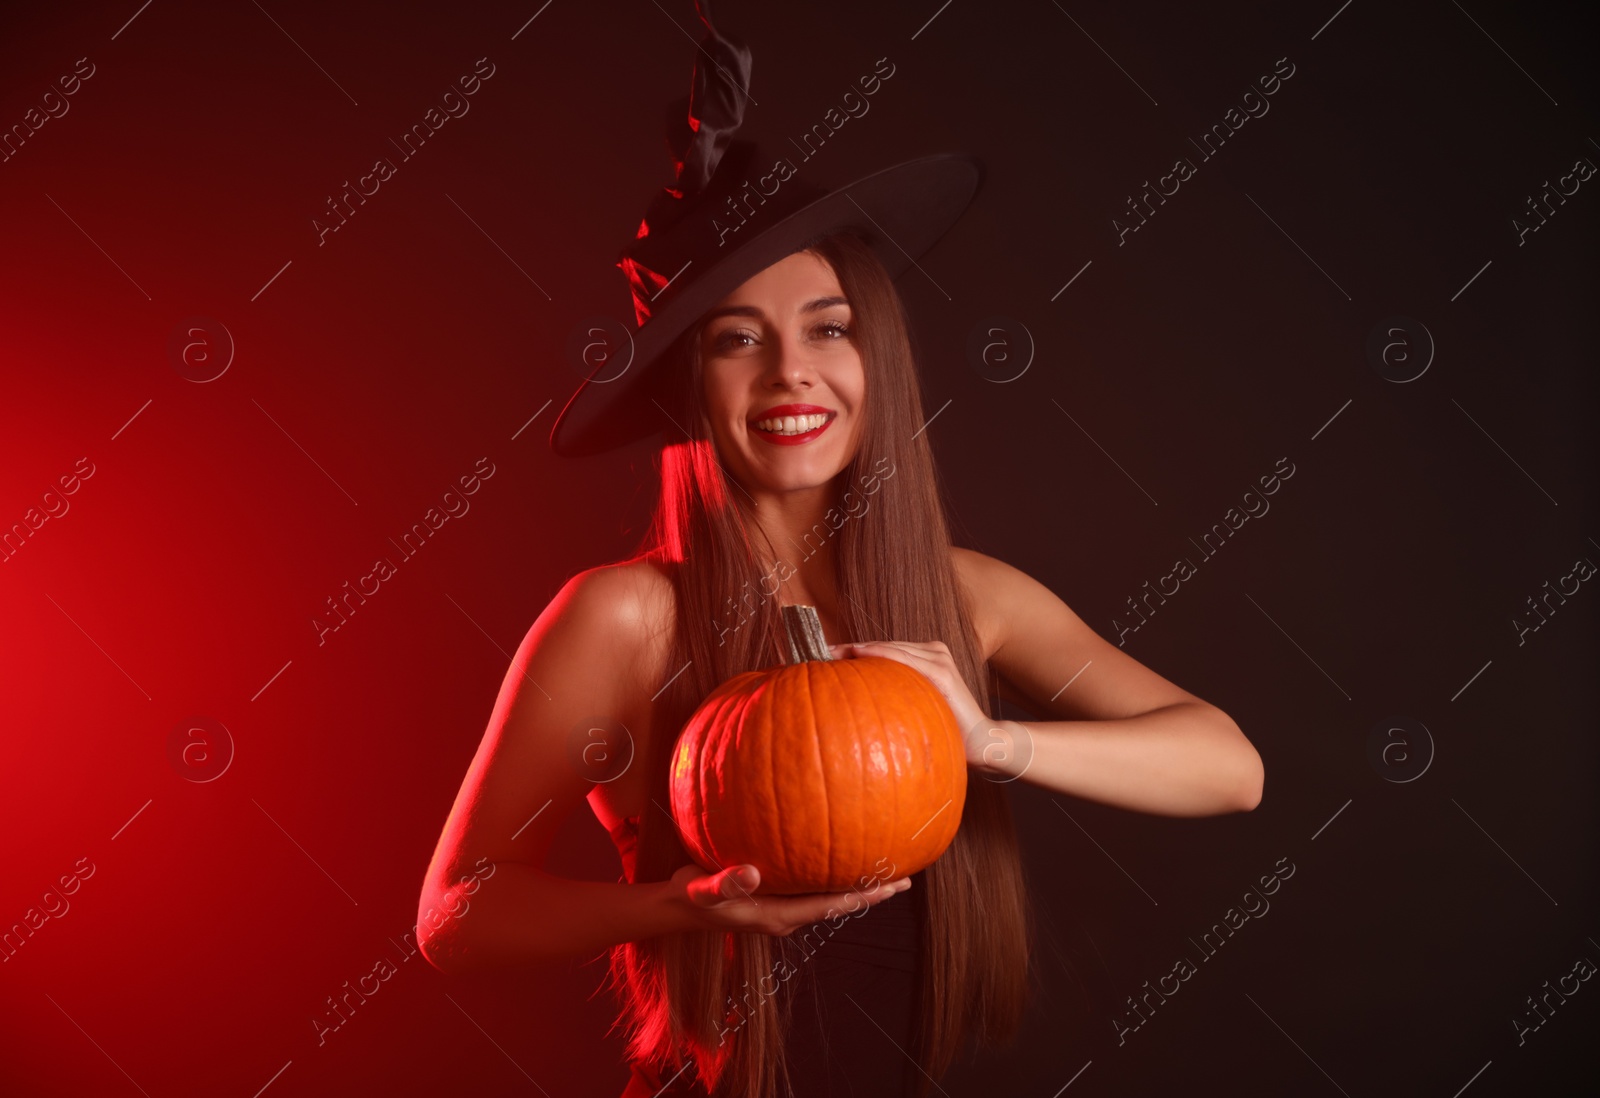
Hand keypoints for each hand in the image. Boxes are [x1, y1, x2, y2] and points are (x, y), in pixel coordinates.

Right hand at [670, 862, 911, 936]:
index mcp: (779, 916)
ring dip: (855, 881)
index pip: (830, 906)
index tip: (891, 886)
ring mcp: (783, 904)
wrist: (678, 905)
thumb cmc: (691, 897)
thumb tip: (753, 872)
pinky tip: (839, 847)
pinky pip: (812, 882)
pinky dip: (831, 868)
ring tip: (884, 864)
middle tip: (905, 877)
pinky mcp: (776, 891)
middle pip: (838, 903)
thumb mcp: (704, 890)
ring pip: (827, 893)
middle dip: (870, 891)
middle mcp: (788, 913)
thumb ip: (726, 883)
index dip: (862, 896)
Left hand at [830, 639, 990, 760]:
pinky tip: (859, 653)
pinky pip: (905, 659)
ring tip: (831, 652)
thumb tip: (852, 699)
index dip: (853, 650)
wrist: (980, 743)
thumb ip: (892, 695)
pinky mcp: (942, 673)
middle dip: (850, 649)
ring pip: (891, 648)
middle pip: (883, 646)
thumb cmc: (945, 728)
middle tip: (819, 652)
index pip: (883, 649)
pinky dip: (881, 654)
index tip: (823, 654)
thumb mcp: (913, 707)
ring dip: (860, 649)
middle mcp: (933, 652)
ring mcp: (939, 659)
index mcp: (926, 657)